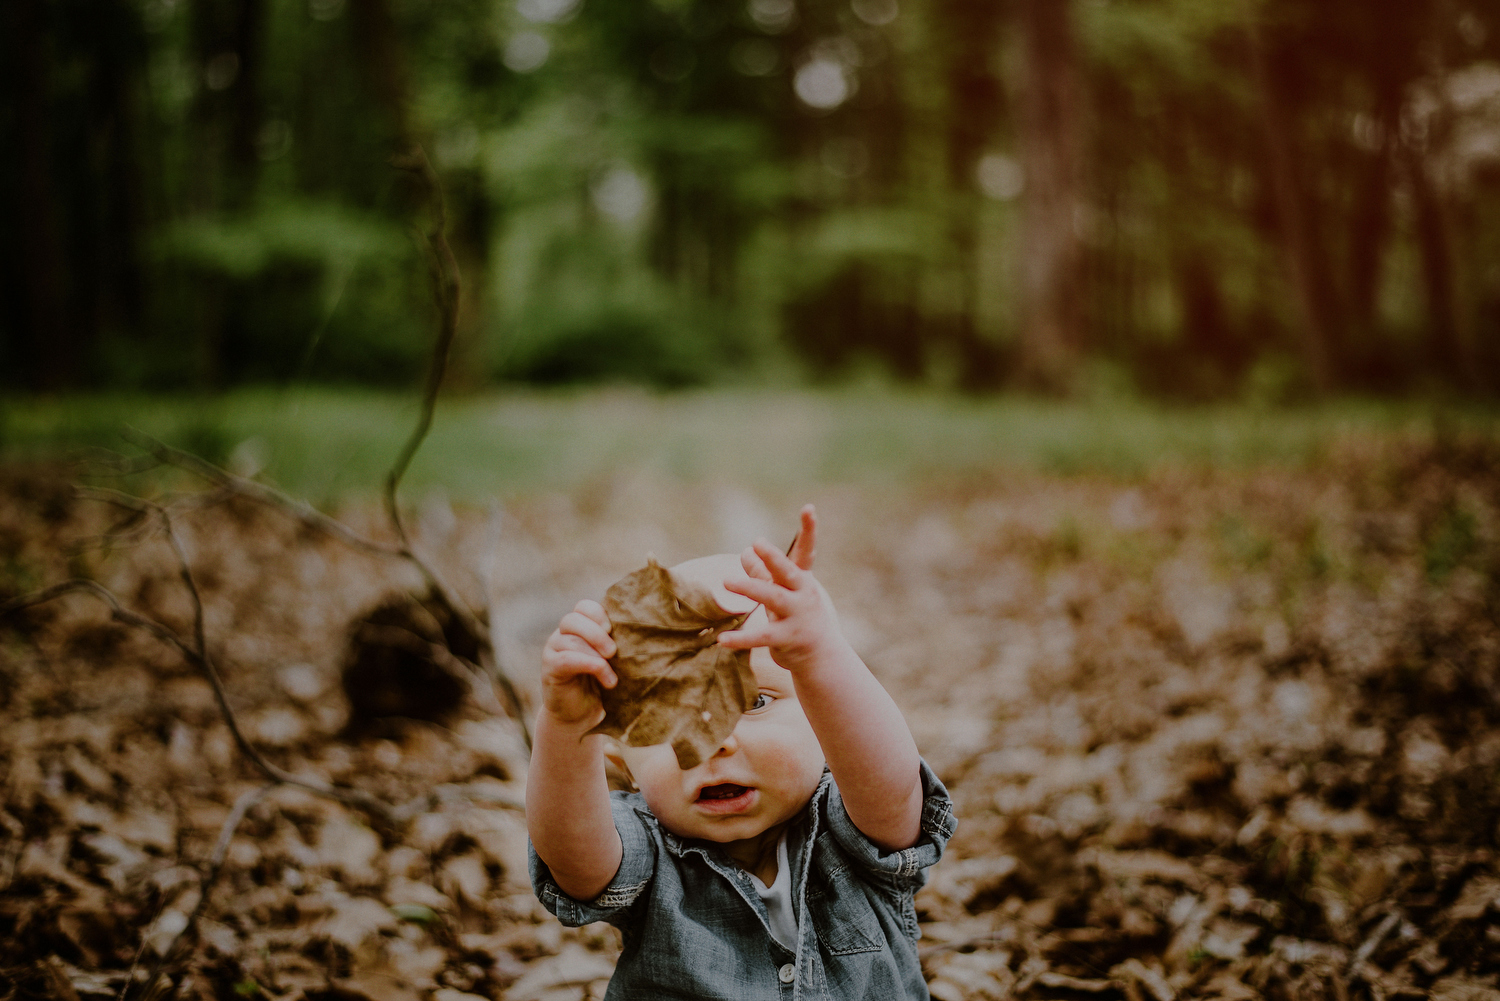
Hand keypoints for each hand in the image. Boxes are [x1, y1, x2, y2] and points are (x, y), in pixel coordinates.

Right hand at [540, 599, 617, 729]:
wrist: (580, 715)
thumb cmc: (600, 684)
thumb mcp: (610, 659)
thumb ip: (614, 643)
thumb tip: (641, 631)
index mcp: (578, 628)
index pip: (583, 607)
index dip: (598, 614)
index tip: (613, 629)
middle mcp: (561, 635)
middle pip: (572, 619)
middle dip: (596, 634)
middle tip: (613, 652)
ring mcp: (552, 651)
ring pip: (570, 640)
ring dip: (596, 656)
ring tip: (612, 676)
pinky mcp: (550, 670)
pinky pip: (566, 659)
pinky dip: (588, 665)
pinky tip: (605, 678)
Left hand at [719, 505, 847, 675]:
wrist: (822, 656)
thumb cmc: (800, 617)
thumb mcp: (783, 593)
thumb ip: (763, 574)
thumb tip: (746, 552)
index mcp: (802, 580)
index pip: (806, 551)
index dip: (808, 529)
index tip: (808, 507)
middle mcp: (803, 595)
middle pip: (788, 572)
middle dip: (774, 558)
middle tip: (757, 543)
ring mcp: (797, 616)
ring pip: (773, 598)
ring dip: (750, 588)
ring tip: (725, 580)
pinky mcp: (787, 639)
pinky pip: (761, 637)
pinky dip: (740, 639)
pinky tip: (721, 640)